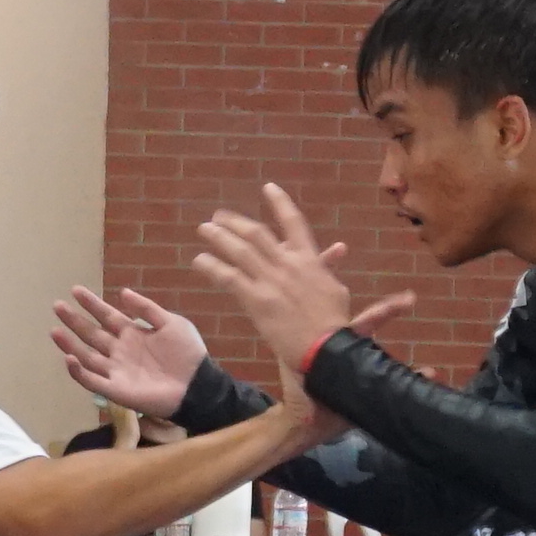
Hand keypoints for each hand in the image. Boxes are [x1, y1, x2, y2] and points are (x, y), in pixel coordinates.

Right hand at [46, 284, 209, 410]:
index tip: (76, 290)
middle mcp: (119, 351)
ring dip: (70, 345)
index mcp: (132, 334)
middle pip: (91, 334)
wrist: (197, 386)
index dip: (92, 304)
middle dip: (74, 321)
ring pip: (86, 356)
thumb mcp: (171, 323)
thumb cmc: (188, 354)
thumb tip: (122, 292)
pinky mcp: (116, 390)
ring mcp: (116, 371)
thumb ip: (147, 309)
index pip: (106, 316)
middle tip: (57, 306)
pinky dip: (79, 372)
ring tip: (55, 331)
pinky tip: (70, 359)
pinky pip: (92, 381)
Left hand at [188, 185, 397, 385]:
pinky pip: (229, 277)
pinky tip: (199, 261)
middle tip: (219, 217)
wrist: (326, 348)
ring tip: (204, 230)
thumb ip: (327, 267)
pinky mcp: (257, 300)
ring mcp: (271, 281)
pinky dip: (212, 267)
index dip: (280, 202)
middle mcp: (287, 264)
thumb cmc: (334, 323)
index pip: (293, 221)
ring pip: (239, 250)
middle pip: (256, 233)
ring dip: (218, 237)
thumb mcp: (335, 289)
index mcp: (309, 259)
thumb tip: (336, 249)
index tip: (268, 187)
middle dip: (235, 222)